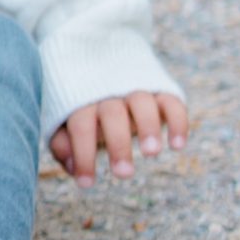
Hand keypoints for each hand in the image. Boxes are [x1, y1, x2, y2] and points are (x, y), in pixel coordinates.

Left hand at [49, 91, 187, 184]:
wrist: (96, 54)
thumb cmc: (78, 103)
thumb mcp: (61, 119)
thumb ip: (62, 143)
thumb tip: (72, 168)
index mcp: (80, 99)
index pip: (81, 126)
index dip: (83, 156)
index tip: (86, 184)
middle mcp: (108, 91)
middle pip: (112, 115)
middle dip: (118, 144)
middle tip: (123, 174)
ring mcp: (135, 88)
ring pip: (142, 104)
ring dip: (148, 127)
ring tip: (151, 153)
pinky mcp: (159, 88)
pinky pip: (171, 102)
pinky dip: (177, 121)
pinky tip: (177, 146)